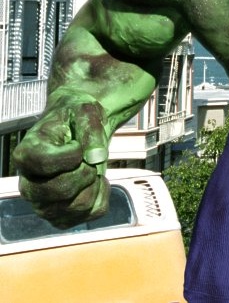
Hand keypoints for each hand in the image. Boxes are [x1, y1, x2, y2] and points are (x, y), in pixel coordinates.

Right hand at [13, 99, 110, 227]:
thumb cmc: (76, 118)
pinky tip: (97, 181)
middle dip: (85, 171)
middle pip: (59, 190)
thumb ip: (91, 130)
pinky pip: (91, 214)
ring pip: (76, 207)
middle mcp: (29, 184)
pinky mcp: (61, 216)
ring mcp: (44, 204)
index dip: (72, 154)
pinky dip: (103, 196)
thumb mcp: (85, 111)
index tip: (77, 144)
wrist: (78, 127)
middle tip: (88, 158)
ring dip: (94, 185)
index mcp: (26, 155)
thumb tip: (97, 157)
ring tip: (90, 168)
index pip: (45, 163)